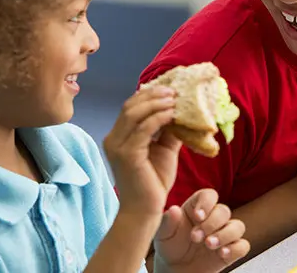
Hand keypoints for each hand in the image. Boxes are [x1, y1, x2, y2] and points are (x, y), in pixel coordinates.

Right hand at [103, 86, 180, 216]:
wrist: (146, 209)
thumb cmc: (154, 180)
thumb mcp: (164, 148)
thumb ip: (168, 129)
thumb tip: (183, 110)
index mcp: (119, 136)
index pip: (131, 106)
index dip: (149, 94)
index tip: (170, 88)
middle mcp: (113, 138)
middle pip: (130, 106)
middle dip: (153, 95)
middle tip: (174, 91)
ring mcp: (117, 146)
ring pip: (134, 114)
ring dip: (156, 103)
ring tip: (175, 99)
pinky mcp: (126, 155)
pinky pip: (142, 129)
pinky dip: (158, 118)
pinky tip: (172, 115)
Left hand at [154, 189, 249, 272]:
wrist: (175, 270)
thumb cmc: (170, 247)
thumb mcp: (163, 234)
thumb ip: (168, 222)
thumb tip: (174, 210)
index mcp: (198, 208)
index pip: (209, 196)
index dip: (206, 203)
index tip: (196, 216)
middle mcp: (213, 219)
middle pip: (224, 211)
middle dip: (211, 223)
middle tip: (196, 237)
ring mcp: (224, 234)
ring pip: (238, 226)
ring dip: (225, 235)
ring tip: (209, 245)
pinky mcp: (231, 250)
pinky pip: (243, 246)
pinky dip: (235, 249)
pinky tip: (221, 254)